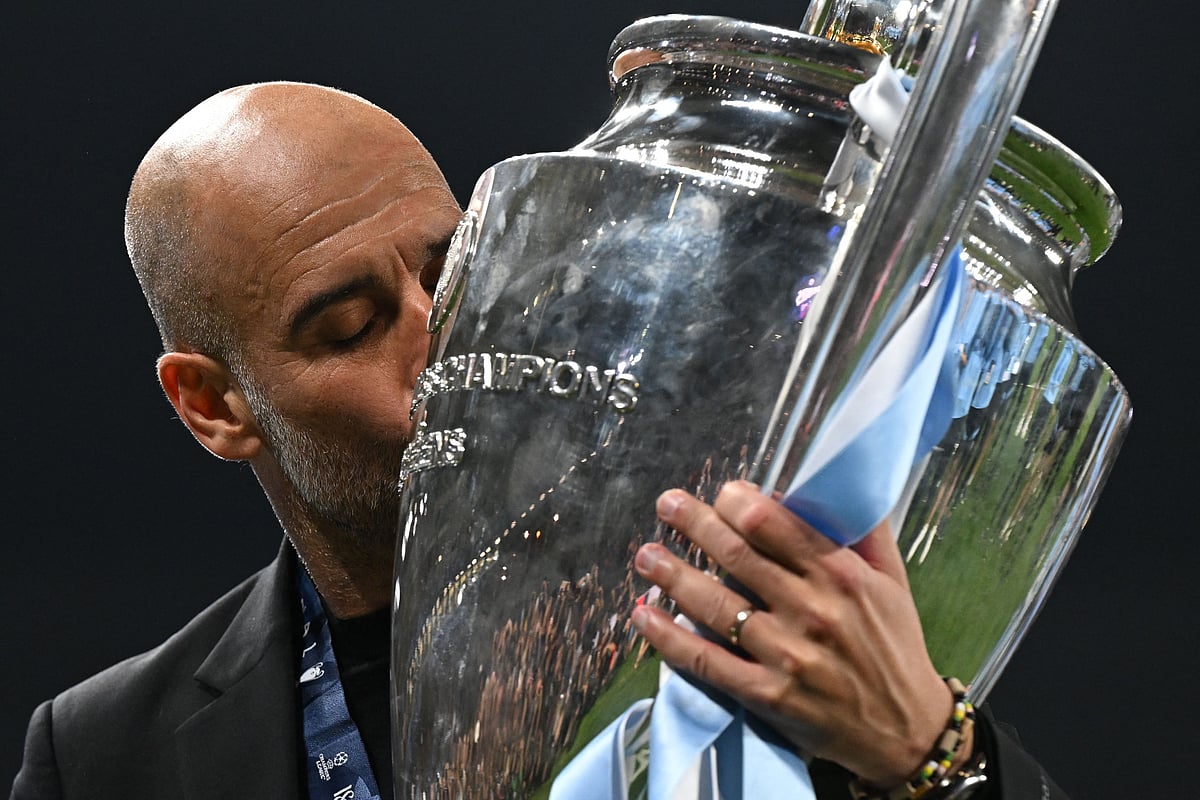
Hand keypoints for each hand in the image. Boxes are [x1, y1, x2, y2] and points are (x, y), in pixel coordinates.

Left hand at [630, 480, 962, 787]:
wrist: (906, 730)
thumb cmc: (894, 646)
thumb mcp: (892, 581)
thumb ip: (863, 530)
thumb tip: (830, 483)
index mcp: (841, 575)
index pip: (772, 523)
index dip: (736, 501)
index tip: (721, 494)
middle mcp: (812, 610)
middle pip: (736, 554)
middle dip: (694, 523)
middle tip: (666, 504)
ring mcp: (786, 655)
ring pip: (714, 604)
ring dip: (672, 575)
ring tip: (645, 555)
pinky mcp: (767, 695)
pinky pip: (707, 661)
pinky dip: (670, 638)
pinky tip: (644, 618)